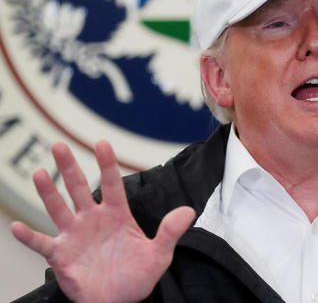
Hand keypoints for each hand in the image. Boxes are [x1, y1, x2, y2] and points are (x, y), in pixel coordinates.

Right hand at [11, 141, 195, 302]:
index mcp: (117, 215)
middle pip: (78, 188)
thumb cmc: (138, 277)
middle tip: (59, 145)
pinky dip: (29, 236)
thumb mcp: (159, 255)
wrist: (120, 302)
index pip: (112, 183)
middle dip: (69, 167)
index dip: (107, 163)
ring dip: (48, 192)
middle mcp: (93, 220)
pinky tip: (16, 227)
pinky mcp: (60, 255)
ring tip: (39, 173)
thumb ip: (170, 232)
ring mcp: (74, 235)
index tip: (101, 143)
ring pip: (58, 208)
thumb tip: (188, 211)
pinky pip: (41, 243)